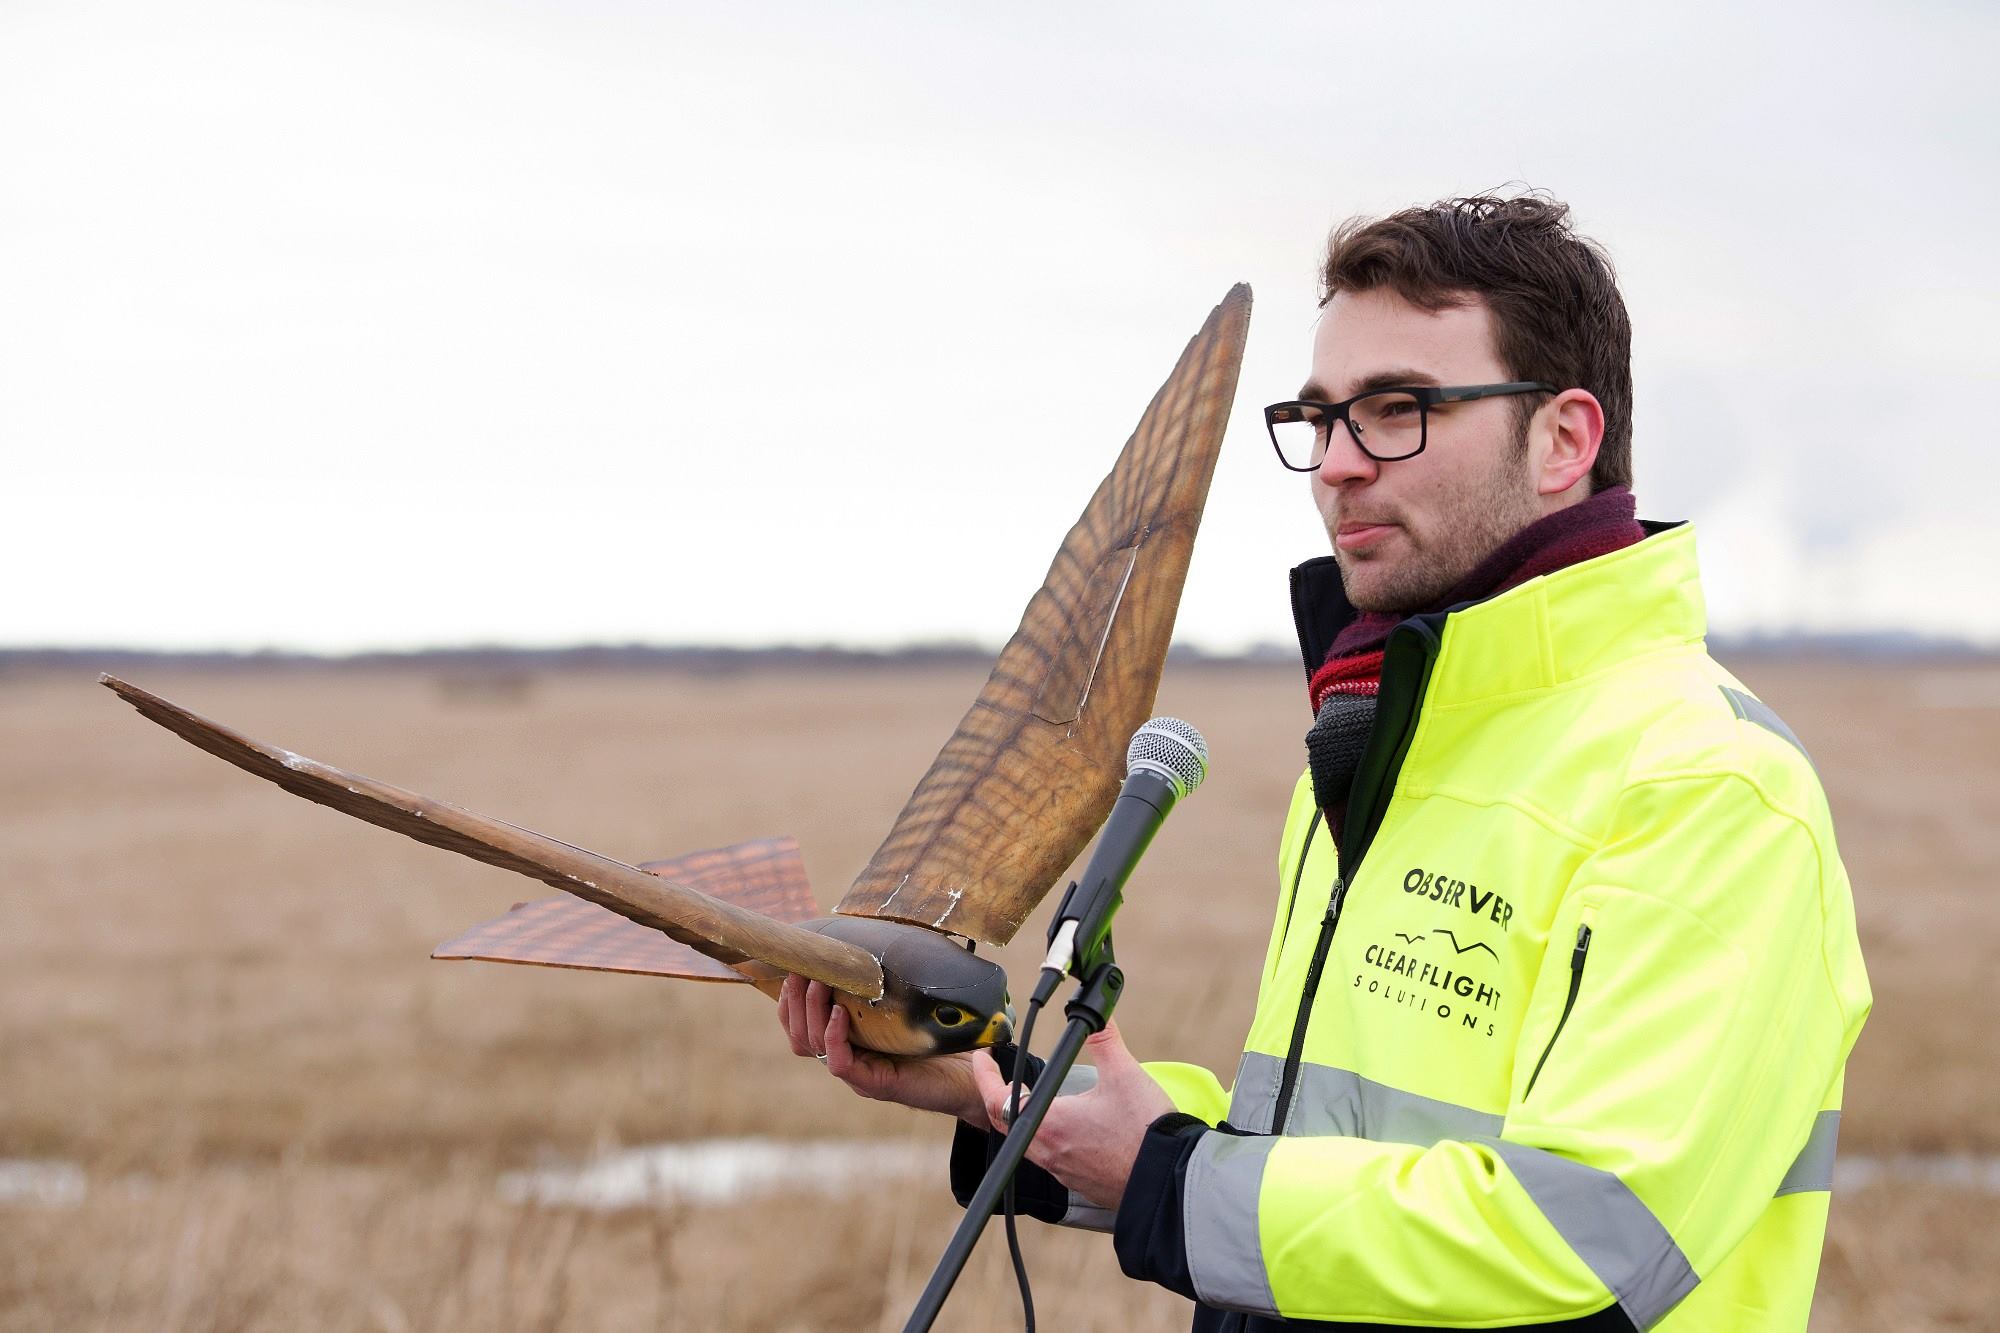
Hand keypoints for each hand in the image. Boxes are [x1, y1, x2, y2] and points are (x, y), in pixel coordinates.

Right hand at [777, 975, 984, 1124]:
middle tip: (799, 972)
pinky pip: (839, 1062)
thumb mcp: (908, 1005)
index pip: (801, 1026)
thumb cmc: (944, 1039)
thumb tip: (882, 935)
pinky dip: (834, 1036)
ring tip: (816, 983)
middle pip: (799, 1036)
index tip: (792, 970)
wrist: (974, 1077)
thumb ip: (888, 983)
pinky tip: (839, 1013)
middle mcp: (848, 1059)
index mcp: (849, 1042)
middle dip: (794, 1002)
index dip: (790, 1001)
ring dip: (810, 1012)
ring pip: (813, 1047)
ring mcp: (859, 1074)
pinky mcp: (875, 1084)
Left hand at [971, 1019, 1171, 1210]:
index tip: (985, 1059)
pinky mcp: (1079, 1182)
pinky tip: (1065, 1127)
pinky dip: (1045, 1137)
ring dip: (1024, 1117)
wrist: (1169, 1179)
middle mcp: (1049, 1151)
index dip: (985, 1077)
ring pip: (1027, 1143)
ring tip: (1032, 1097)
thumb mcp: (1124, 1074)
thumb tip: (1097, 1013)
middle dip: (1000, 1096)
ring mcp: (1063, 1171)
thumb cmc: (1146, 1131)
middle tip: (1004, 1076)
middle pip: (1007, 1123)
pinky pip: (1050, 1158)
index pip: (998, 1100)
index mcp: (1049, 1123)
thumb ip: (1104, 1040)